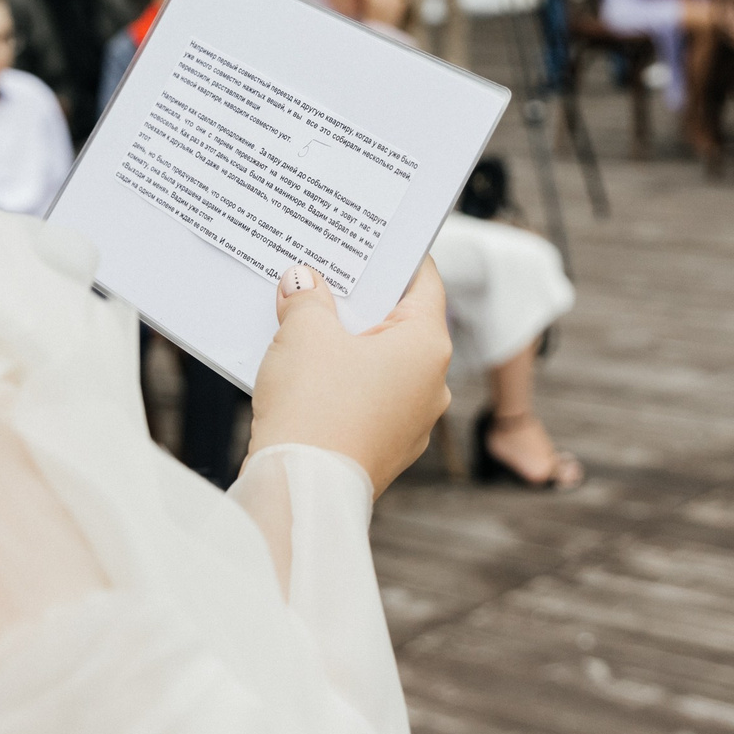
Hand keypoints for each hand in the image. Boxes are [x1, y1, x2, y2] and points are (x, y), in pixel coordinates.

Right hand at [250, 260, 451, 494]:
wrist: (302, 490)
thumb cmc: (314, 405)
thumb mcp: (304, 332)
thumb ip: (307, 297)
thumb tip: (302, 283)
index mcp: (427, 346)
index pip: (424, 282)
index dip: (394, 259)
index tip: (368, 243)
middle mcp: (432, 385)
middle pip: (398, 325)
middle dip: (358, 303)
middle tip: (321, 278)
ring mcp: (411, 422)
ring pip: (380, 366)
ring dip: (345, 346)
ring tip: (302, 326)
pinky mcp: (384, 449)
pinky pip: (366, 401)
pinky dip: (340, 384)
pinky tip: (303, 375)